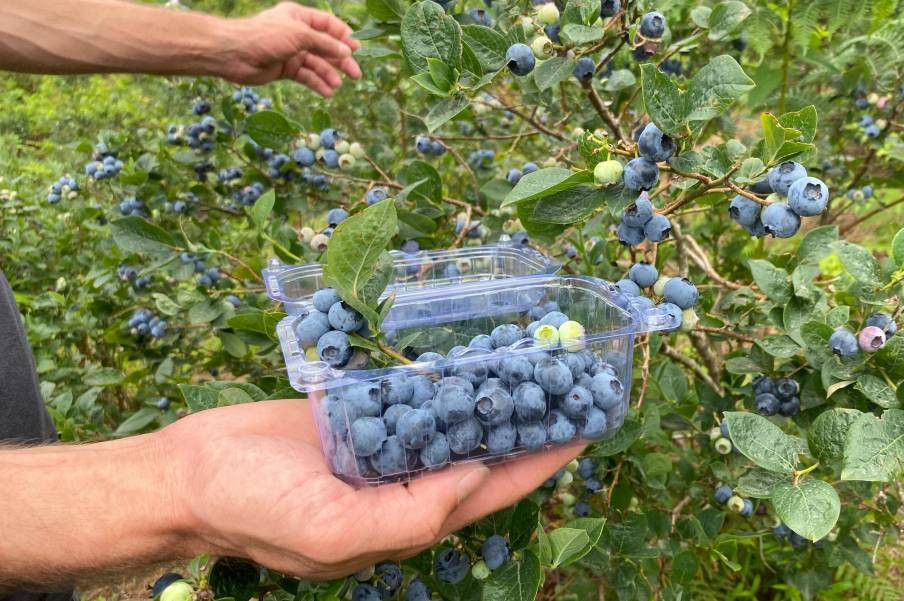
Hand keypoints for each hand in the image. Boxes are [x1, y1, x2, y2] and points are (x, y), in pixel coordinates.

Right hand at [160, 399, 581, 578]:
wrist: (187, 472)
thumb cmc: (255, 510)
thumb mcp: (335, 530)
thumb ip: (412, 514)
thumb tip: (477, 474)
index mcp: (407, 519)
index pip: (491, 489)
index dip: (540, 462)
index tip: (585, 429)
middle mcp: (403, 485)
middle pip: (480, 451)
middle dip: (526, 423)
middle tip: (572, 385)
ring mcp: (380, 448)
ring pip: (449, 420)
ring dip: (489, 394)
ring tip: (534, 363)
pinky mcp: (355, 416)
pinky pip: (408, 395)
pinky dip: (439, 377)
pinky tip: (467, 353)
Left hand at [215, 2, 361, 96]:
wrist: (234, 54)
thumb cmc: (265, 36)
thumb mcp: (299, 35)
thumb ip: (324, 44)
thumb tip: (347, 52)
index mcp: (299, 17)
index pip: (327, 25)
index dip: (343, 36)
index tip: (356, 48)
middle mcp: (297, 34)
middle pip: (325, 47)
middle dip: (341, 60)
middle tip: (356, 74)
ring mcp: (291, 52)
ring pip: (317, 64)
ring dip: (328, 74)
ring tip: (337, 85)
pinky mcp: (285, 69)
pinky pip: (306, 76)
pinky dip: (316, 84)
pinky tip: (326, 92)